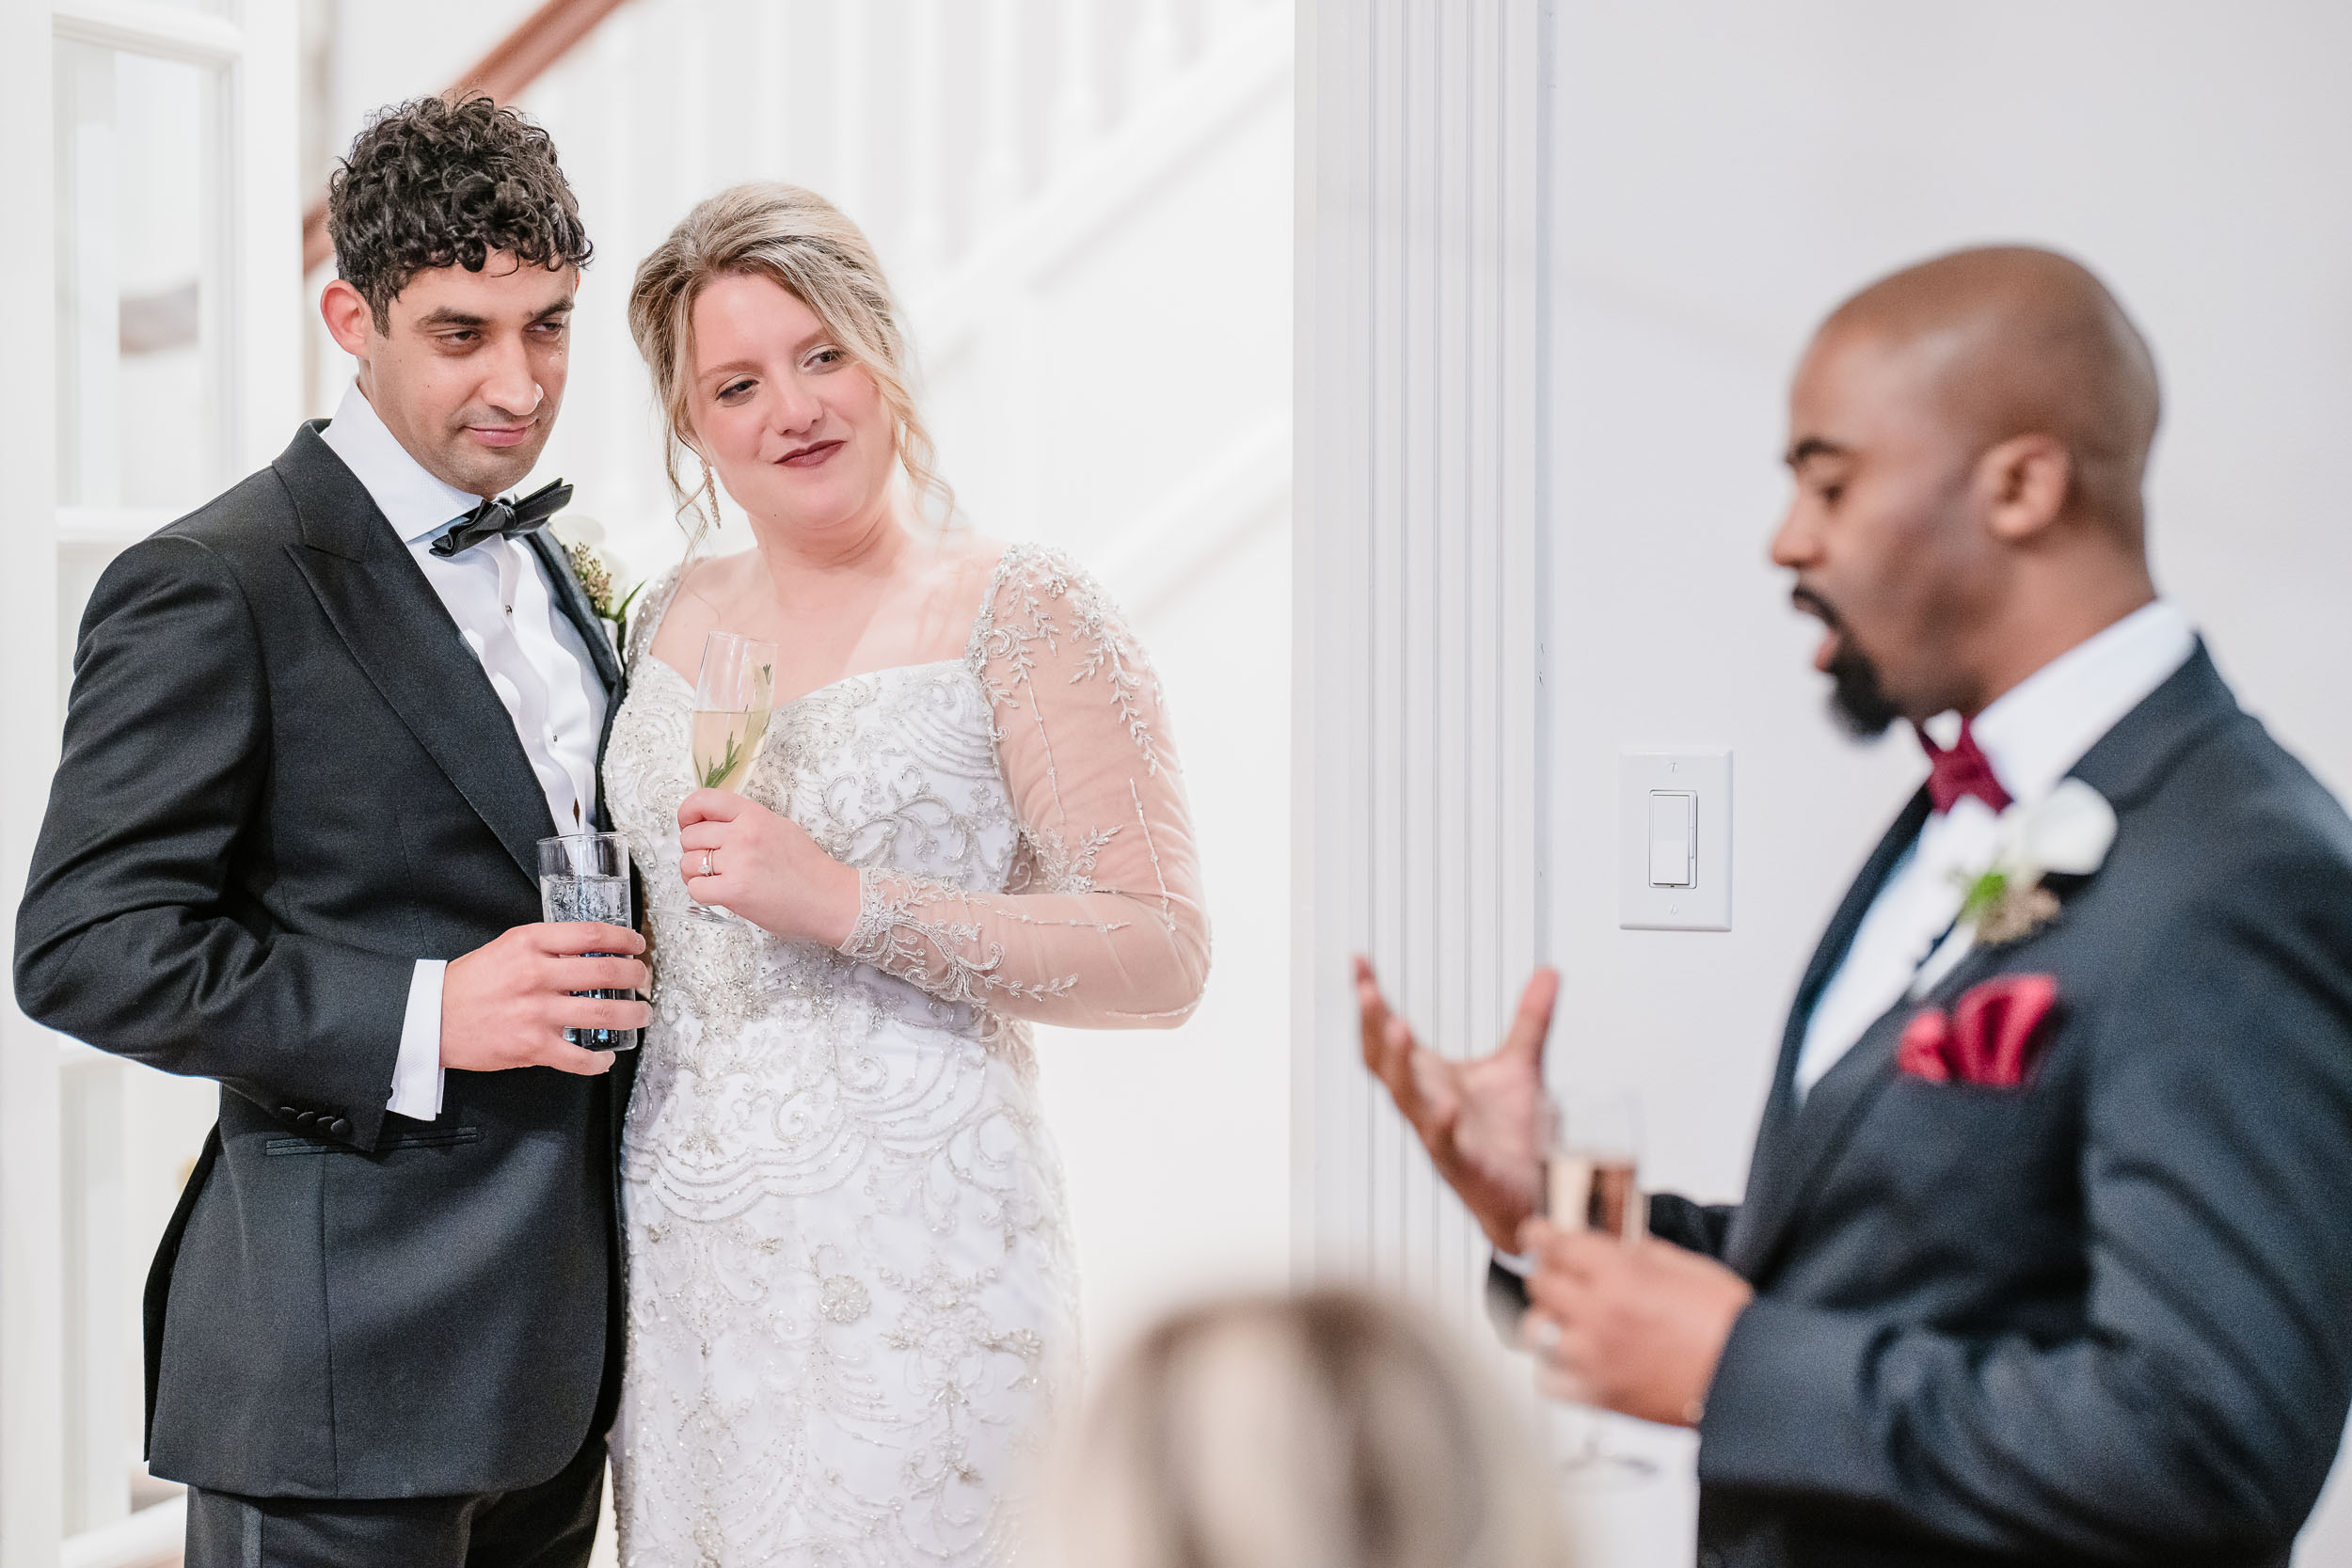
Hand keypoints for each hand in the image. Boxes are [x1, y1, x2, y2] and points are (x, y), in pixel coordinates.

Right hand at [441, 922, 648, 1075]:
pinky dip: (599, 1061)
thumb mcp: (507, 947)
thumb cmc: (469, 983)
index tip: (637, 946)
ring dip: (633, 1015)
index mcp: (530, 943)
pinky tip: (605, 1057)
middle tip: (643, 980)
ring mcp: (536, 1012)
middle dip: (636, 976)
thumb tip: (590, 950)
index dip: (625, 939)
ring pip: (604, 1012)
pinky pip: (580, 1057)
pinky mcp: (532, 1046)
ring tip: (641, 1014)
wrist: (432, 1018)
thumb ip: (546, 946)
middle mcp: (536, 975)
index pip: (592, 934)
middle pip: (607, 970)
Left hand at [678, 789, 860, 944]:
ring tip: (714, 879)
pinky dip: (701, 893)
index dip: (687, 812)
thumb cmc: (807, 868)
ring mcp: (738, 862)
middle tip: (712, 861)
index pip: (704, 800)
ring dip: (694, 873)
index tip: (689, 824)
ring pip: (688, 862)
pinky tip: (718, 893)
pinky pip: (695, 888)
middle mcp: (743, 834)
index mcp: (754, 815)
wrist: (828, 898)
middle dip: (694, 850)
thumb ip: (746, 821)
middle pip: (690, 835)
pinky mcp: (734, 891)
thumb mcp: (779, 828)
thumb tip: (711, 824)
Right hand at [1356, 956, 1555, 1251]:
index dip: (1371, 1001)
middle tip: (1369, 991)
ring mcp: (1439, 1135)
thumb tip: (1549, 971)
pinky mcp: (1464, 1165)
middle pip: (1384, 1062)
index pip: (1388, 1035)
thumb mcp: (1520, 1067)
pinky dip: (1441, 1124)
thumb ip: (1530, 1020)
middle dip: (1372, 1026)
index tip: (1358, 961)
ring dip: (1399, 1063)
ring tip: (1398, 1027)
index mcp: (1430, 1078)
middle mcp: (1425, 1103)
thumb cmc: (1512, 1137)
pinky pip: (1445, 1143)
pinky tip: (1445, 1104)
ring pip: (1406, 1098)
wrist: (1531, 1196)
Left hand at [1518, 1218, 1753, 1426]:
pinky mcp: (1597, 1396)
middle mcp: (1598, 1315)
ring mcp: (1593, 1358)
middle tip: (1559, 1275)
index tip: (1536, 1236)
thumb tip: (1614, 1247)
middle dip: (1548, 1274)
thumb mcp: (1688, 1267)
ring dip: (1547, 1320)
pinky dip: (1553, 1367)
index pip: (1556, 1246)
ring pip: (1535, 1330)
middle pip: (1540, 1284)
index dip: (1540, 1236)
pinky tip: (1571, 1359)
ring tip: (1565, 1320)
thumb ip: (1640, 1253)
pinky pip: (1548, 1378)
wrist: (1748, 1380)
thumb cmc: (1730, 1327)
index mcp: (1620, 1276)